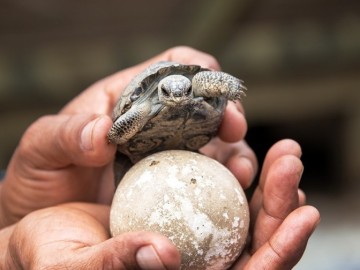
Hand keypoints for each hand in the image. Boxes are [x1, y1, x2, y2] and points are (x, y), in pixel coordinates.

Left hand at [0, 46, 251, 227]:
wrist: (46, 216)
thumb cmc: (44, 175)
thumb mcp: (42, 149)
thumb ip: (65, 134)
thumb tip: (103, 132)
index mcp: (128, 98)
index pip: (172, 67)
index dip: (197, 69)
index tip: (211, 86)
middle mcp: (156, 123)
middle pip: (204, 104)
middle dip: (227, 110)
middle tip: (233, 127)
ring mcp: (169, 154)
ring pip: (216, 141)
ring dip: (235, 149)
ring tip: (238, 169)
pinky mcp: (175, 185)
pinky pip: (210, 177)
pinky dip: (226, 179)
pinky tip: (231, 190)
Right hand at [0, 139, 318, 268]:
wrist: (44, 229)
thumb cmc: (52, 254)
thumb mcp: (74, 265)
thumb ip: (114, 264)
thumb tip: (161, 254)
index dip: (279, 251)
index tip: (302, 212)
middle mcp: (196, 264)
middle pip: (258, 243)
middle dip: (282, 204)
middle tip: (290, 158)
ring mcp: (193, 238)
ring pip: (246, 218)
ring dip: (269, 184)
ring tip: (281, 151)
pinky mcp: (182, 213)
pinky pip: (220, 195)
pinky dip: (237, 173)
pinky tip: (241, 148)